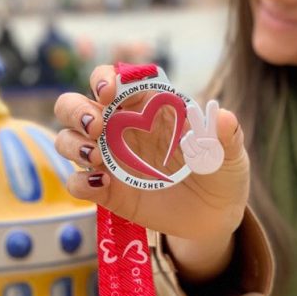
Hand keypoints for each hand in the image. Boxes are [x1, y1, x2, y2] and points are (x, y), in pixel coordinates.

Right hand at [54, 66, 249, 246]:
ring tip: (97, 157)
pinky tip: (102, 184)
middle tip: (97, 127)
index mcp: (147, 106)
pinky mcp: (106, 191)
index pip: (113, 80)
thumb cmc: (219, 173)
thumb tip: (223, 117)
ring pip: (67, 139)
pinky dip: (80, 182)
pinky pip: (77, 182)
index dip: (104, 78)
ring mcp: (109, 159)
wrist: (214, 217)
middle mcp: (120, 127)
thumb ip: (226, 136)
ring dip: (73, 143)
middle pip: (75, 105)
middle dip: (76, 110)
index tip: (109, 91)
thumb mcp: (229, 154)